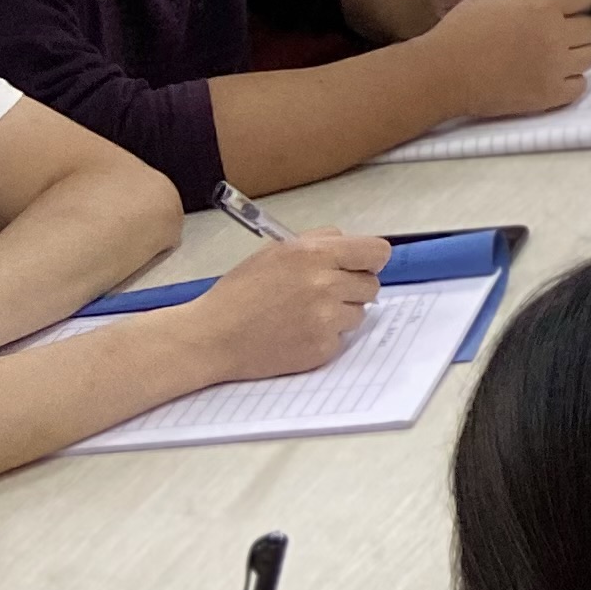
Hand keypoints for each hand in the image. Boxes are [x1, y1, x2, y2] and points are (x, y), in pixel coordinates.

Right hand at [187, 230, 390, 380]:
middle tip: (324, 294)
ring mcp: (326, 319)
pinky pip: (342, 338)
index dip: (370, 260)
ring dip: (340, 314)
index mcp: (316, 254)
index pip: (378, 252)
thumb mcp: (277, 250)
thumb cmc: (241, 292)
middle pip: (371, 285)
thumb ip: (320, 241)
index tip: (359, 267)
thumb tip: (352, 245)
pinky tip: (297, 334)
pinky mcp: (322, 348)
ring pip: (359, 313)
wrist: (212, 336)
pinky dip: (325, 337)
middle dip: (352, 288)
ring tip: (304, 315)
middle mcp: (326, 284)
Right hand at [429, 0, 590, 118]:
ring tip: (559, 51)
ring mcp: (556, 67)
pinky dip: (572, 79)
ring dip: (579, 50)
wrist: (442, 74)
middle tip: (568, 24)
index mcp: (544, 5)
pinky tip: (554, 75)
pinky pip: (579, 85)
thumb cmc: (462, 29)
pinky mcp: (551, 95)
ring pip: (590, 55)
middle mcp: (557, 34)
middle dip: (585, 21)